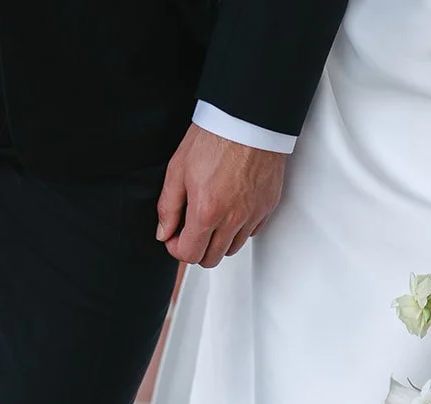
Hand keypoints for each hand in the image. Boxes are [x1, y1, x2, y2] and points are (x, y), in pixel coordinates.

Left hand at [157, 125, 286, 268]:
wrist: (249, 118)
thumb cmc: (216, 136)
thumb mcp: (178, 168)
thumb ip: (168, 206)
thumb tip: (164, 232)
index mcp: (207, 212)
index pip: (189, 254)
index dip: (176, 248)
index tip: (174, 237)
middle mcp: (232, 219)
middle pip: (211, 258)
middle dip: (197, 249)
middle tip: (190, 230)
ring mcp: (252, 215)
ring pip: (232, 249)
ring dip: (218, 241)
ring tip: (211, 219)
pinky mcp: (267, 207)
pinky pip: (251, 233)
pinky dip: (239, 229)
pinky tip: (231, 210)